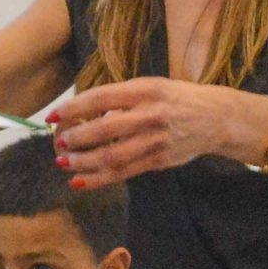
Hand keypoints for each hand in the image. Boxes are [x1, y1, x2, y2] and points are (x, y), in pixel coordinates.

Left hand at [49, 78, 239, 187]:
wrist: (215, 118)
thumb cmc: (176, 99)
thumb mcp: (152, 87)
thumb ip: (122, 99)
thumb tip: (86, 114)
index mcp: (144, 90)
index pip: (100, 98)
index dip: (73, 108)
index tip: (53, 116)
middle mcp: (149, 114)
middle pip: (104, 129)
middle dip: (77, 138)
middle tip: (59, 143)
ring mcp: (154, 140)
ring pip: (112, 155)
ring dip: (83, 161)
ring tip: (64, 163)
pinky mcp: (158, 160)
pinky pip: (123, 173)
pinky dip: (98, 179)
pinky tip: (79, 181)